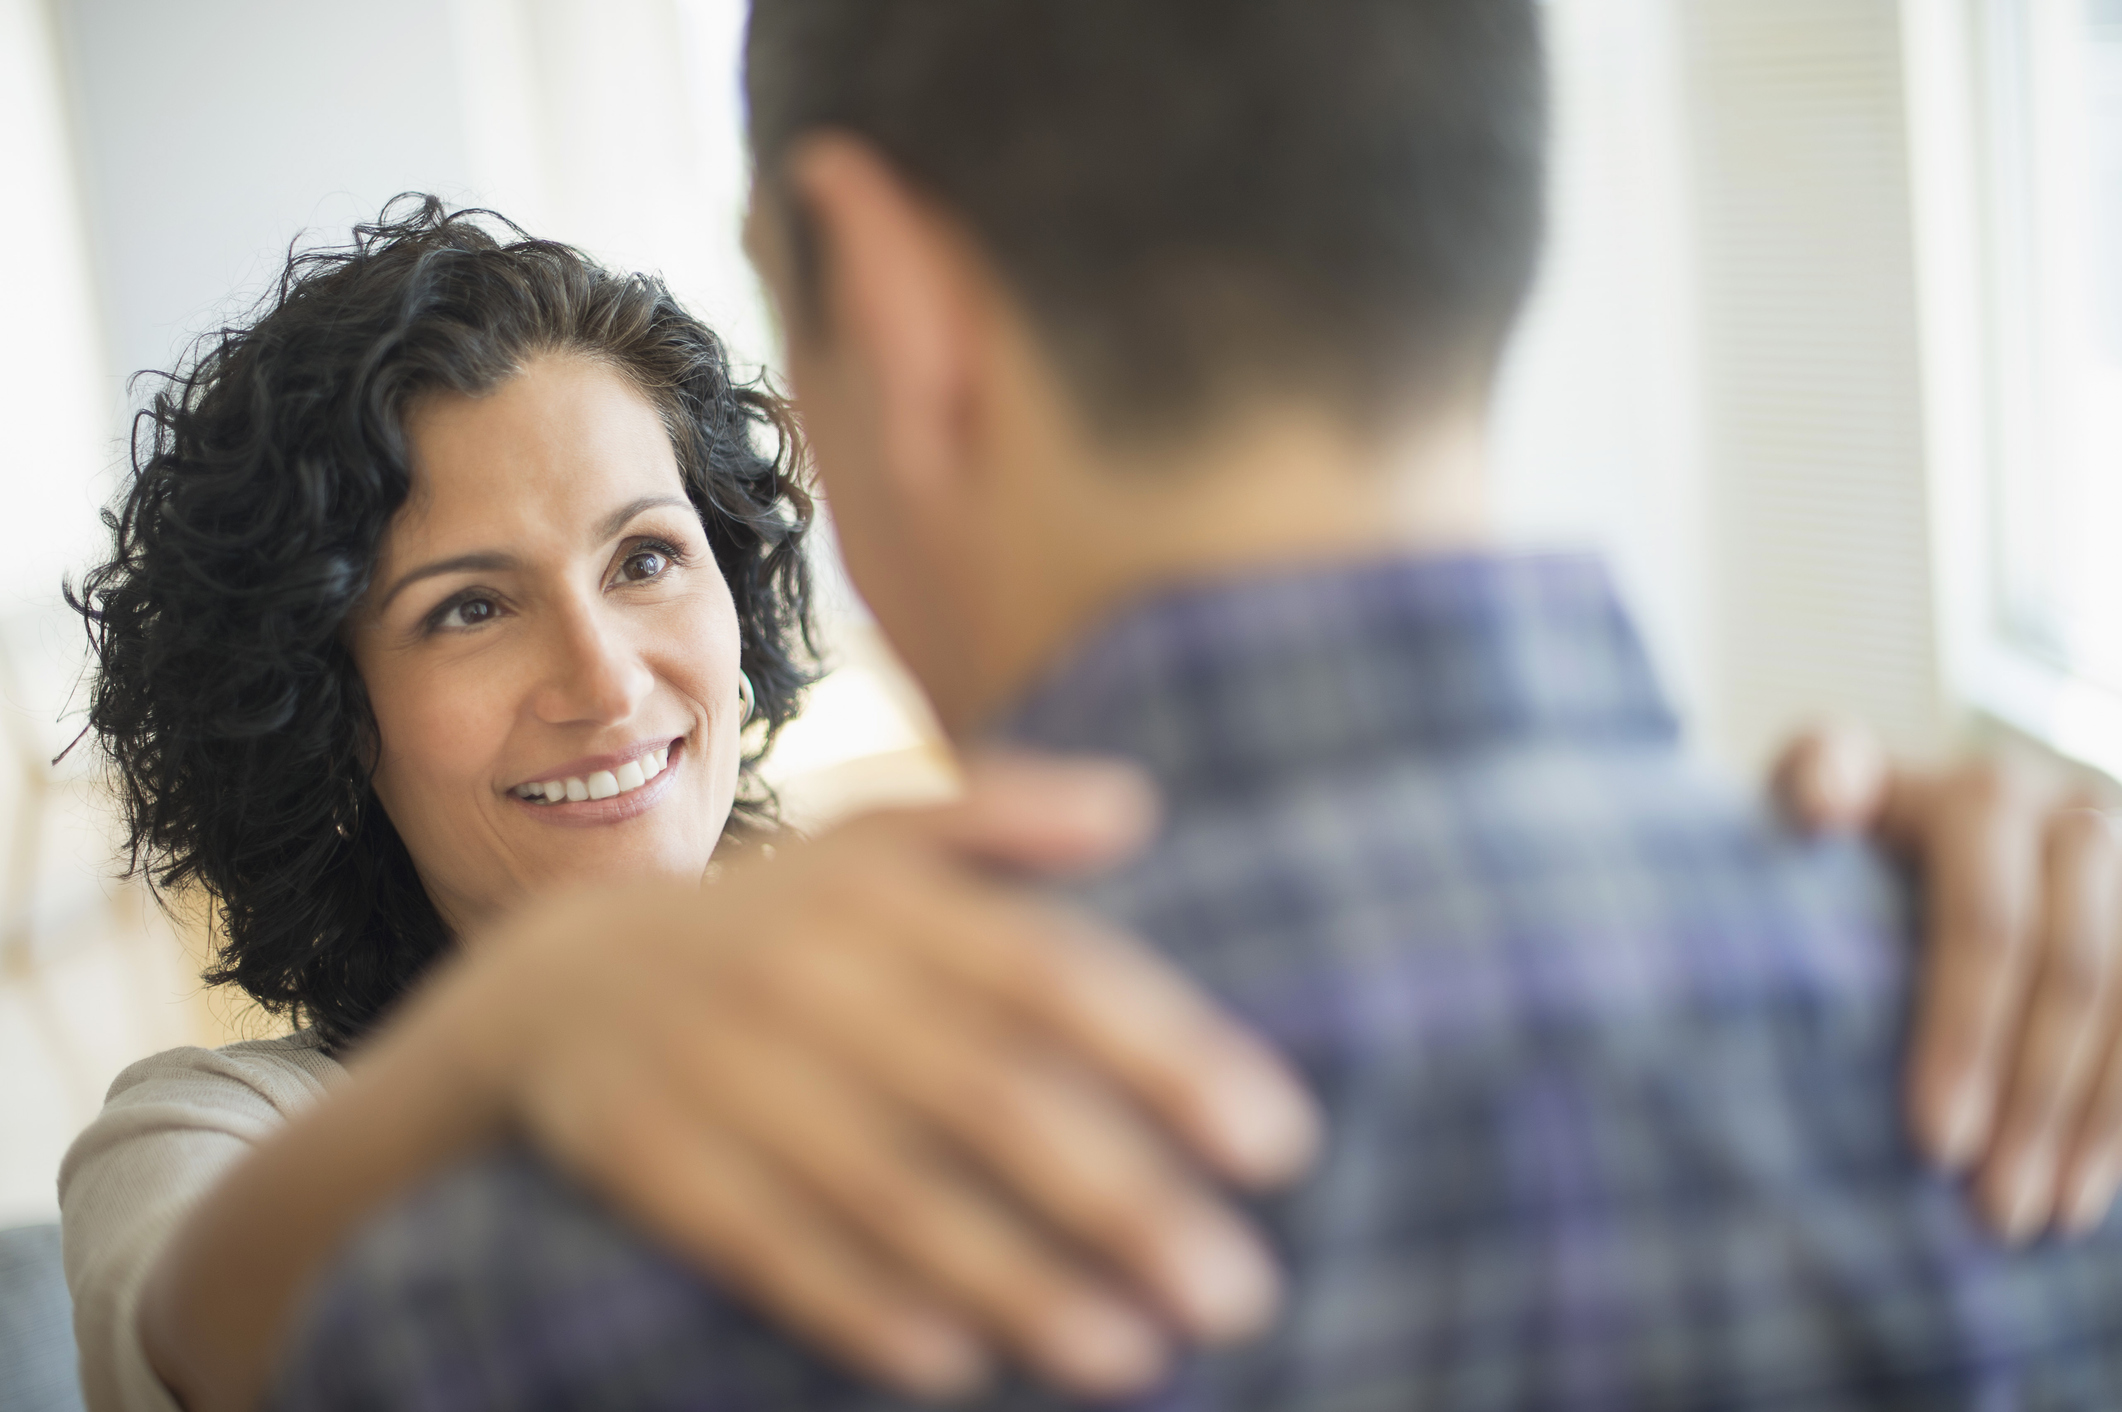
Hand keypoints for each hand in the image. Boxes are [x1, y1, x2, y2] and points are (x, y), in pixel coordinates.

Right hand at [442, 754, 1320, 1400]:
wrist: (551, 981)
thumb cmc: (773, 921)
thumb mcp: (872, 842)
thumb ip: (1002, 814)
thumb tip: (1139, 804)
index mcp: (881, 895)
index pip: (1048, 973)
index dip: (1166, 1055)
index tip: (1278, 1141)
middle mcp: (806, 976)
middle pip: (987, 1094)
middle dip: (1122, 1198)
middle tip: (1239, 1290)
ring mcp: (718, 1069)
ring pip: (887, 1187)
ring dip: (1017, 1278)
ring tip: (1133, 1353)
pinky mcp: (648, 1157)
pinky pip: (763, 1243)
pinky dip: (857, 1302)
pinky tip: (959, 1363)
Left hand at [1774, 722, 2121, 1241]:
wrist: (1960, 802)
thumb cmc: (1865, 817)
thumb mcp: (1834, 783)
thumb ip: (1821, 778)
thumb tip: (1825, 807)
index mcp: (1984, 797)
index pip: (1987, 923)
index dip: (1967, 1032)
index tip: (1931, 1142)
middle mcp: (2076, 820)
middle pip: (2070, 975)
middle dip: (2031, 1102)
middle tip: (1989, 1207)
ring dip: (2094, 1125)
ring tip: (2043, 1216)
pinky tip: (2096, 1186)